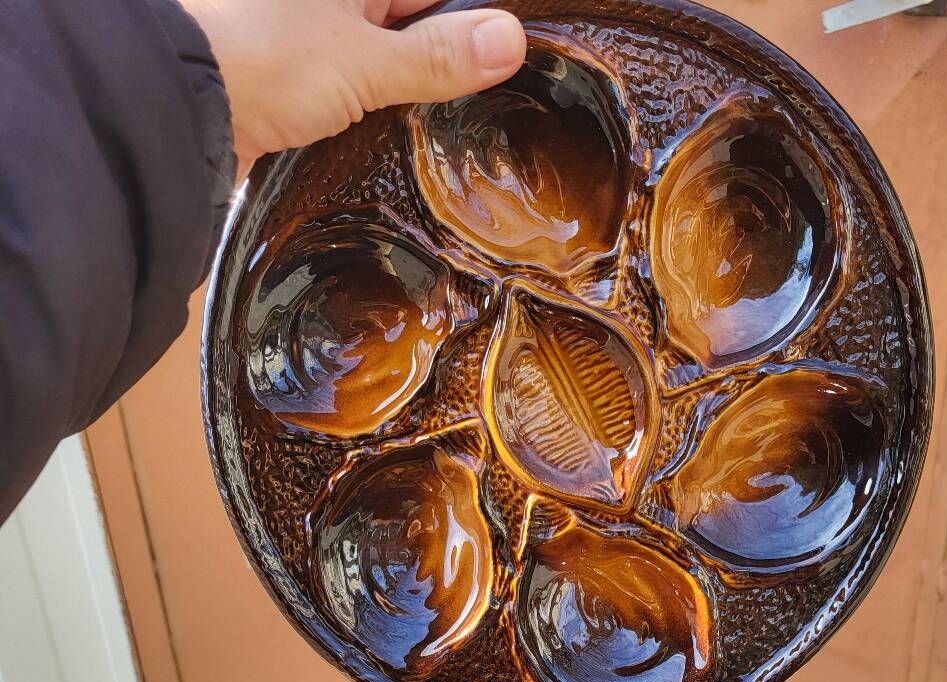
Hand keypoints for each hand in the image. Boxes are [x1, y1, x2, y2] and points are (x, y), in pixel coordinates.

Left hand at [183, 0, 526, 166]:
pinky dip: (365, 108)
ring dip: (400, 88)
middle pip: (399, 17)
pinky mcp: (282, 77)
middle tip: (483, 96)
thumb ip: (437, 56)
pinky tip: (390, 138)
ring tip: (445, 126)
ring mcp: (299, 32)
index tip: (501, 51)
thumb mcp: (365, 60)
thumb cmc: (263, 58)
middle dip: (436, 53)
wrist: (171, 106)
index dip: (463, 20)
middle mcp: (324, 2)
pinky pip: (339, 85)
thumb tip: (510, 39)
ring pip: (370, 53)